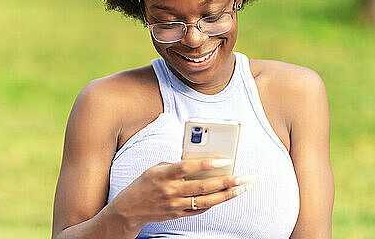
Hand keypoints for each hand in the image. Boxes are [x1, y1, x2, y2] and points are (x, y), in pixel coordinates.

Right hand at [107, 158, 254, 232]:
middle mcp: (170, 191)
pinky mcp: (178, 215)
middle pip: (203, 187)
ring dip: (227, 195)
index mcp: (164, 175)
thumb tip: (201, 163)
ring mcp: (175, 205)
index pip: (188, 168)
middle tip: (245, 177)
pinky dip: (214, 203)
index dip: (207, 164)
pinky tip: (225, 195)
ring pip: (206, 202)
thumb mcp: (156, 168)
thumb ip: (177, 165)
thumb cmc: (145, 183)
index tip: (225, 159)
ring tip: (243, 188)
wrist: (129, 209)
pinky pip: (200, 210)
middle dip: (227, 182)